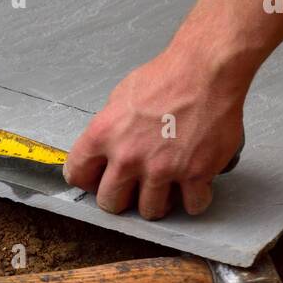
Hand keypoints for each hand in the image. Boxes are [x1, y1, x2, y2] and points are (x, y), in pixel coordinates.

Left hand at [63, 49, 246, 219]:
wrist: (206, 71)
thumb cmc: (166, 77)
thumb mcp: (119, 98)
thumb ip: (109, 130)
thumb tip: (106, 151)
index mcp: (103, 135)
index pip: (77, 175)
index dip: (88, 181)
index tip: (97, 181)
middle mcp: (128, 156)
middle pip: (110, 203)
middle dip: (120, 199)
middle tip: (132, 190)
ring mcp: (162, 169)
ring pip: (150, 211)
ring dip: (157, 203)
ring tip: (165, 188)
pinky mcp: (195, 174)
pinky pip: (191, 206)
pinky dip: (194, 200)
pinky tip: (193, 187)